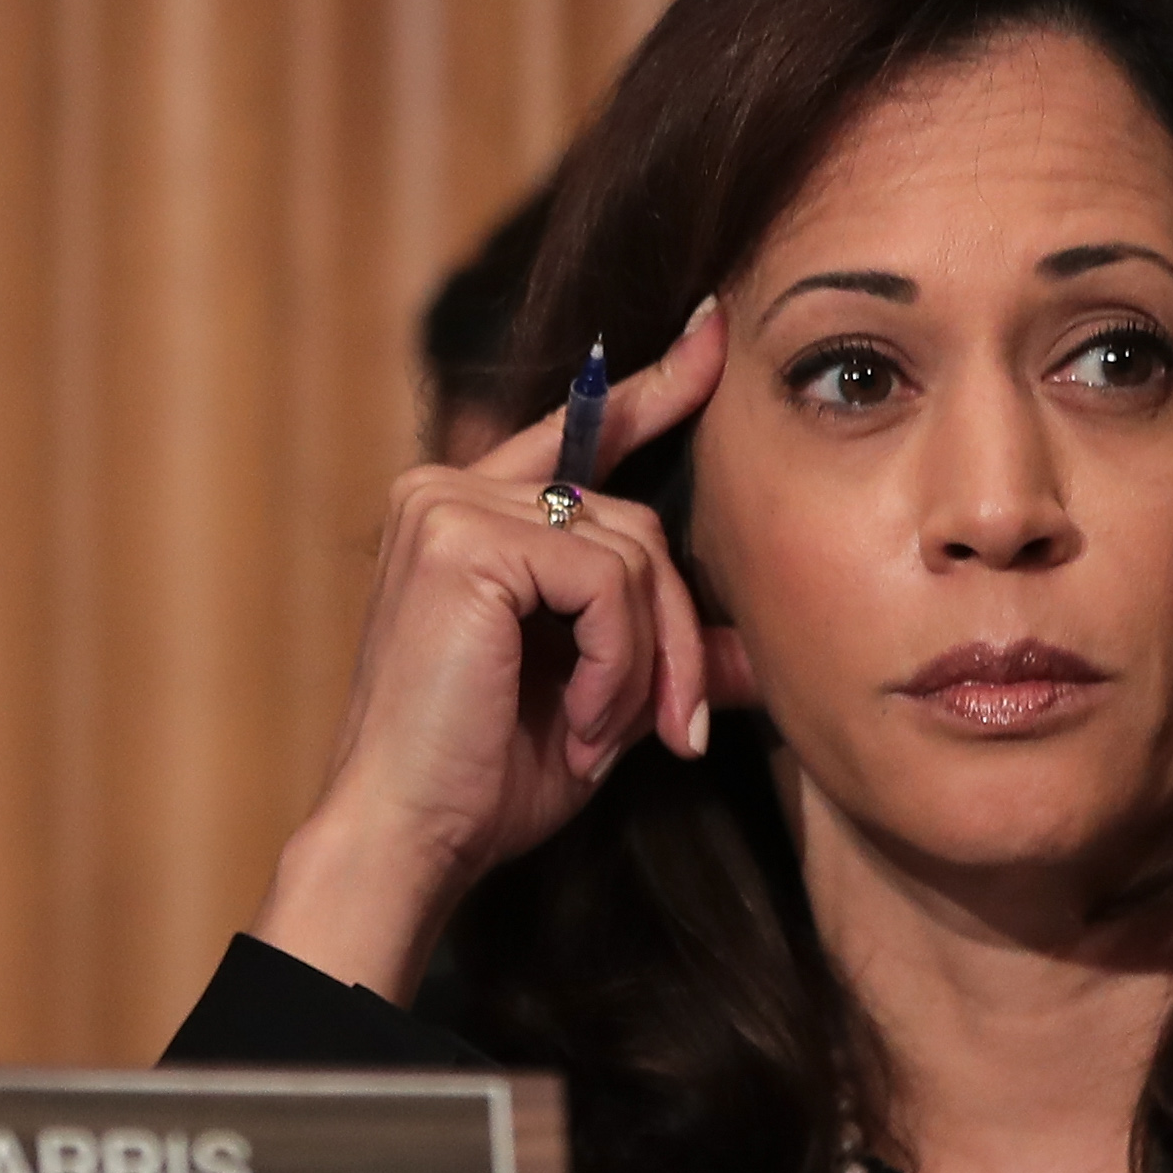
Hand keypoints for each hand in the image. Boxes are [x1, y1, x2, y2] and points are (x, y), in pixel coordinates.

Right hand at [251, 300, 731, 1001]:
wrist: (411, 839)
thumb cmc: (487, 779)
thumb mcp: (603, 701)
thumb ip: (666, 652)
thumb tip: (761, 652)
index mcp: (470, 512)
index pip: (581, 433)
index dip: (658, 386)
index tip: (715, 333)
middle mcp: (449, 489)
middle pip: (634, 519)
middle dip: (671, 629)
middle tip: (674, 726)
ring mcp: (449, 506)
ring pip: (631, 551)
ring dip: (645, 659)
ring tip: (609, 732)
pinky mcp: (463, 539)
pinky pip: (606, 579)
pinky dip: (618, 661)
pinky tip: (582, 721)